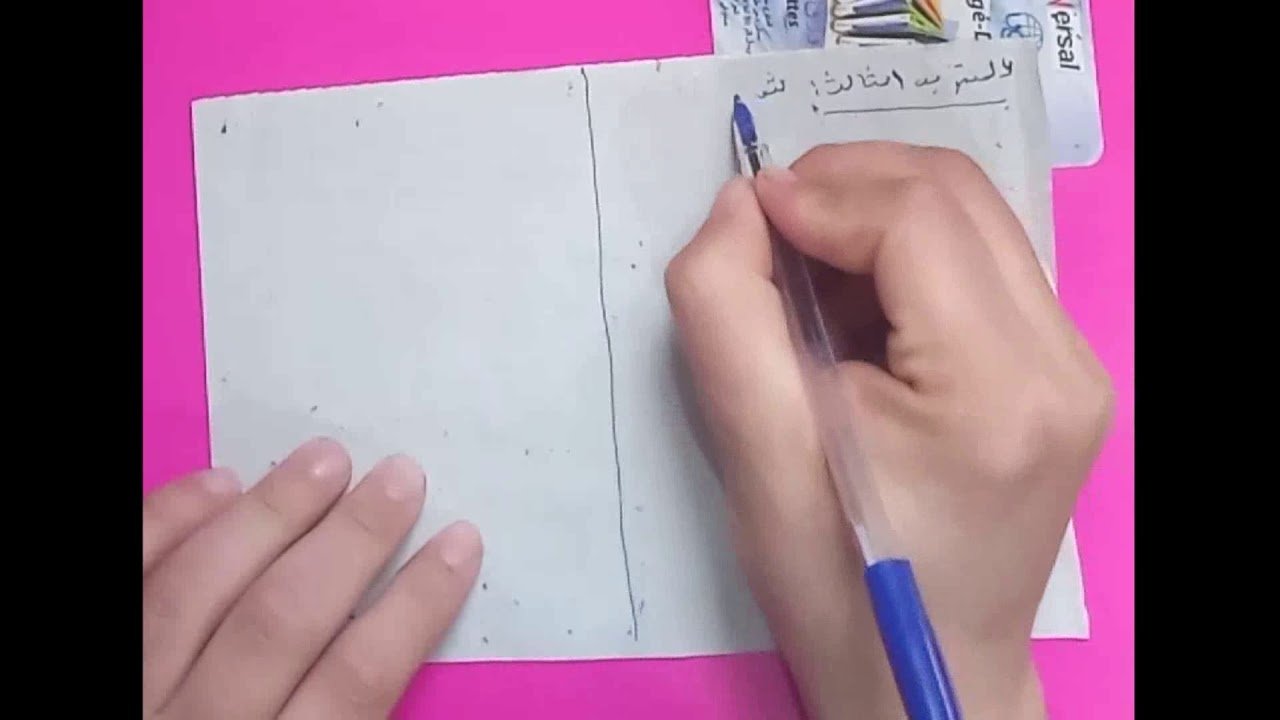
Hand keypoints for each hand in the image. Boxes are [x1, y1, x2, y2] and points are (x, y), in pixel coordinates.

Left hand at [142, 439, 482, 718]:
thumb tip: (391, 650)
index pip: (355, 684)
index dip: (413, 608)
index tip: (459, 544)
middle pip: (280, 621)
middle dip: (350, 541)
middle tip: (400, 477)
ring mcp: (130, 697)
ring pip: (195, 591)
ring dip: (268, 515)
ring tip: (326, 459)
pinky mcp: (92, 664)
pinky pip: (122, 581)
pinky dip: (164, 524)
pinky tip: (218, 484)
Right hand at [665, 143, 1112, 718]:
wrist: (918, 673)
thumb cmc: (831, 577)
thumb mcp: (753, 448)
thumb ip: (726, 306)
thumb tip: (744, 204)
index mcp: (997, 390)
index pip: (916, 221)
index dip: (820, 194)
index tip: (746, 218)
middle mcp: (1063, 363)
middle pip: (957, 196)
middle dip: (849, 182)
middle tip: (770, 225)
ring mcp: (1076, 366)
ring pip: (974, 217)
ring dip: (877, 212)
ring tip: (807, 265)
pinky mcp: (1063, 373)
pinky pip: (982, 262)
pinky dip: (907, 251)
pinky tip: (857, 302)